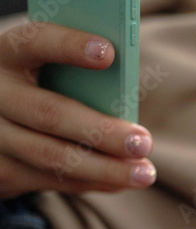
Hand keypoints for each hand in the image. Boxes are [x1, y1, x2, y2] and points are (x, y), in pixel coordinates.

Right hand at [0, 22, 156, 198]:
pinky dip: (93, 181)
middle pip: (49, 113)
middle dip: (101, 131)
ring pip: (52, 156)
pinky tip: (121, 181)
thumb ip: (79, 78)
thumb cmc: (42, 87)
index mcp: (9, 54)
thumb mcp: (49, 72)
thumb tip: (124, 108)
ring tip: (144, 173)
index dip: (69, 45)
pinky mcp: (0, 170)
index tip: (108, 52)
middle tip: (143, 142)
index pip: (35, 42)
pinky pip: (52, 180)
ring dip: (105, 168)